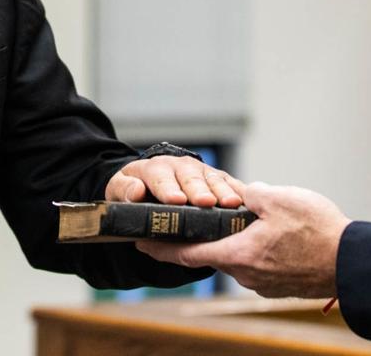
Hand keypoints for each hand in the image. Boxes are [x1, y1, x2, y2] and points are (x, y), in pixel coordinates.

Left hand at [106, 155, 246, 207]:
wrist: (151, 182)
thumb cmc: (135, 189)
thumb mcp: (120, 189)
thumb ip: (125, 190)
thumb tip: (135, 191)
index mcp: (156, 168)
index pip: (160, 178)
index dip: (168, 189)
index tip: (175, 200)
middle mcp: (182, 167)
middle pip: (192, 179)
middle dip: (199, 190)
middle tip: (204, 201)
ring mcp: (204, 173)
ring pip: (216, 182)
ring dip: (223, 192)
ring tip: (231, 203)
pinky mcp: (221, 182)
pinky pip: (233, 186)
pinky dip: (241, 194)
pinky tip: (250, 204)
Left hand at [136, 182, 350, 297]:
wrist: (355, 262)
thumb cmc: (317, 231)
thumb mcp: (278, 199)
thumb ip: (248, 194)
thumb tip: (236, 192)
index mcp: (237, 253)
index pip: (186, 254)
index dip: (160, 249)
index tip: (138, 243)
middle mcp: (244, 274)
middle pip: (210, 253)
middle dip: (201, 235)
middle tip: (190, 217)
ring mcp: (262, 283)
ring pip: (235, 257)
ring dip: (230, 240)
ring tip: (235, 220)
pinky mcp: (278, 284)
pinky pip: (255, 264)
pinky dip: (250, 249)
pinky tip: (261, 234)